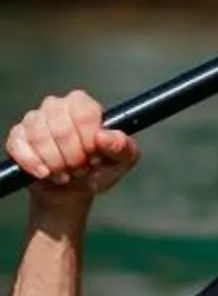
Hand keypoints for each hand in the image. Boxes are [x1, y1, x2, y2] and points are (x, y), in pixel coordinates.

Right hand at [7, 91, 137, 215]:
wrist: (72, 190)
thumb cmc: (98, 169)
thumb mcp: (121, 161)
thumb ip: (122, 147)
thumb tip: (105, 137)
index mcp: (83, 104)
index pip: (84, 113)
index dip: (90, 140)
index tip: (95, 157)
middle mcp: (56, 106)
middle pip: (62, 128)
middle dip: (74, 156)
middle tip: (81, 168)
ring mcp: (34, 120)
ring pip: (40, 137)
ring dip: (56, 163)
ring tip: (66, 173)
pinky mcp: (17, 137)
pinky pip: (19, 147)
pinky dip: (34, 164)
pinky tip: (46, 173)